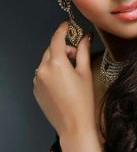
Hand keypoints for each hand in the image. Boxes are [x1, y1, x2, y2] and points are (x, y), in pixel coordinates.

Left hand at [33, 21, 94, 136]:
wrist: (74, 126)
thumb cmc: (83, 101)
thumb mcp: (85, 72)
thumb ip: (83, 51)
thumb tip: (85, 37)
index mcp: (56, 63)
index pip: (57, 39)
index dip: (62, 29)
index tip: (66, 25)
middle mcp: (42, 70)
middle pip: (51, 50)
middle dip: (63, 50)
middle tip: (76, 58)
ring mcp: (37, 80)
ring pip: (46, 62)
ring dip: (57, 61)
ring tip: (71, 74)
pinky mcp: (36, 90)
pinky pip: (42, 74)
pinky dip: (51, 72)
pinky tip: (63, 84)